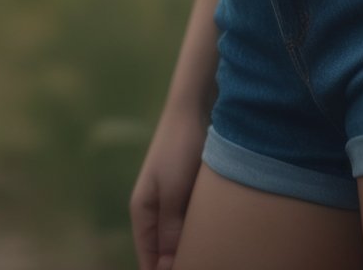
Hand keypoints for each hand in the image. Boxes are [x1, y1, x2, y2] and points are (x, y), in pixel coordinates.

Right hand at [130, 103, 209, 269]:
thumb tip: (169, 266)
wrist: (195, 107)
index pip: (148, 260)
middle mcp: (157, 210)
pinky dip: (203, 231)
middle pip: (165, 252)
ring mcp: (174, 200)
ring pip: (183, 237)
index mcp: (142, 212)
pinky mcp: (191, 191)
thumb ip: (170, 230)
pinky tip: (220, 237)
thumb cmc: (179, 148)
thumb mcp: (172, 192)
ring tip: (214, 256)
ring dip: (195, 247)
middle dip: (181, 262)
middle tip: (206, 264)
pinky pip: (195, 221)